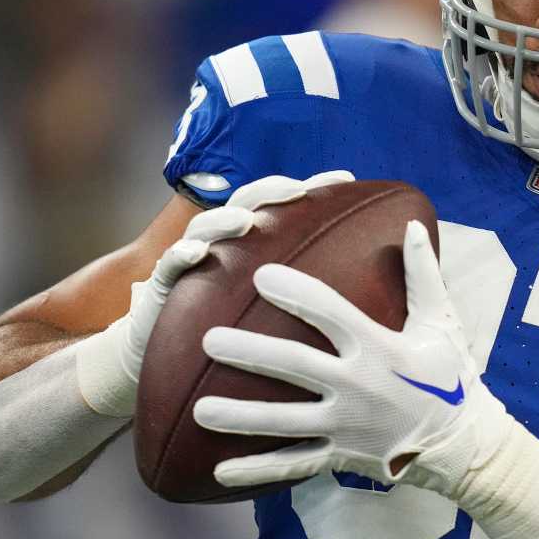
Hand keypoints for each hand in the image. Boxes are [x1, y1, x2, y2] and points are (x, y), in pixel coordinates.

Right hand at [76, 171, 353, 416]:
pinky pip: (171, 265)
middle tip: (298, 191)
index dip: (314, 187)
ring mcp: (191, 259)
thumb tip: (376, 287)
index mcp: (254, 244)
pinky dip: (183, 255)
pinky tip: (198, 254)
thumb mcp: (275, 308)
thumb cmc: (232, 331)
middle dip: (272, 191)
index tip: (348, 176)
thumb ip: (313, 291)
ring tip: (246, 220)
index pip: (286, 205)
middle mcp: (224, 242)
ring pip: (208, 227)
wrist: (172, 361)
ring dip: (225, 218)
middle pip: (248, 203)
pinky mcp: (163, 285)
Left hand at [194, 219, 515, 495]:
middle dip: (251, 352)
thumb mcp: (442, 322)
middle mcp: (358, 388)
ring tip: (200, 410)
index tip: (261, 276)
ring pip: (285, 422)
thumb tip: (415, 224)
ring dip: (242, 417)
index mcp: (379, 349)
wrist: (464, 444)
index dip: (296, 294)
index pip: (330, 315)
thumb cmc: (451, 376)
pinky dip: (259, 470)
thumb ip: (423, 274)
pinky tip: (220, 470)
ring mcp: (346, 426)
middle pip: (295, 368)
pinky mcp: (341, 455)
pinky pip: (295, 464)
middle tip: (210, 341)